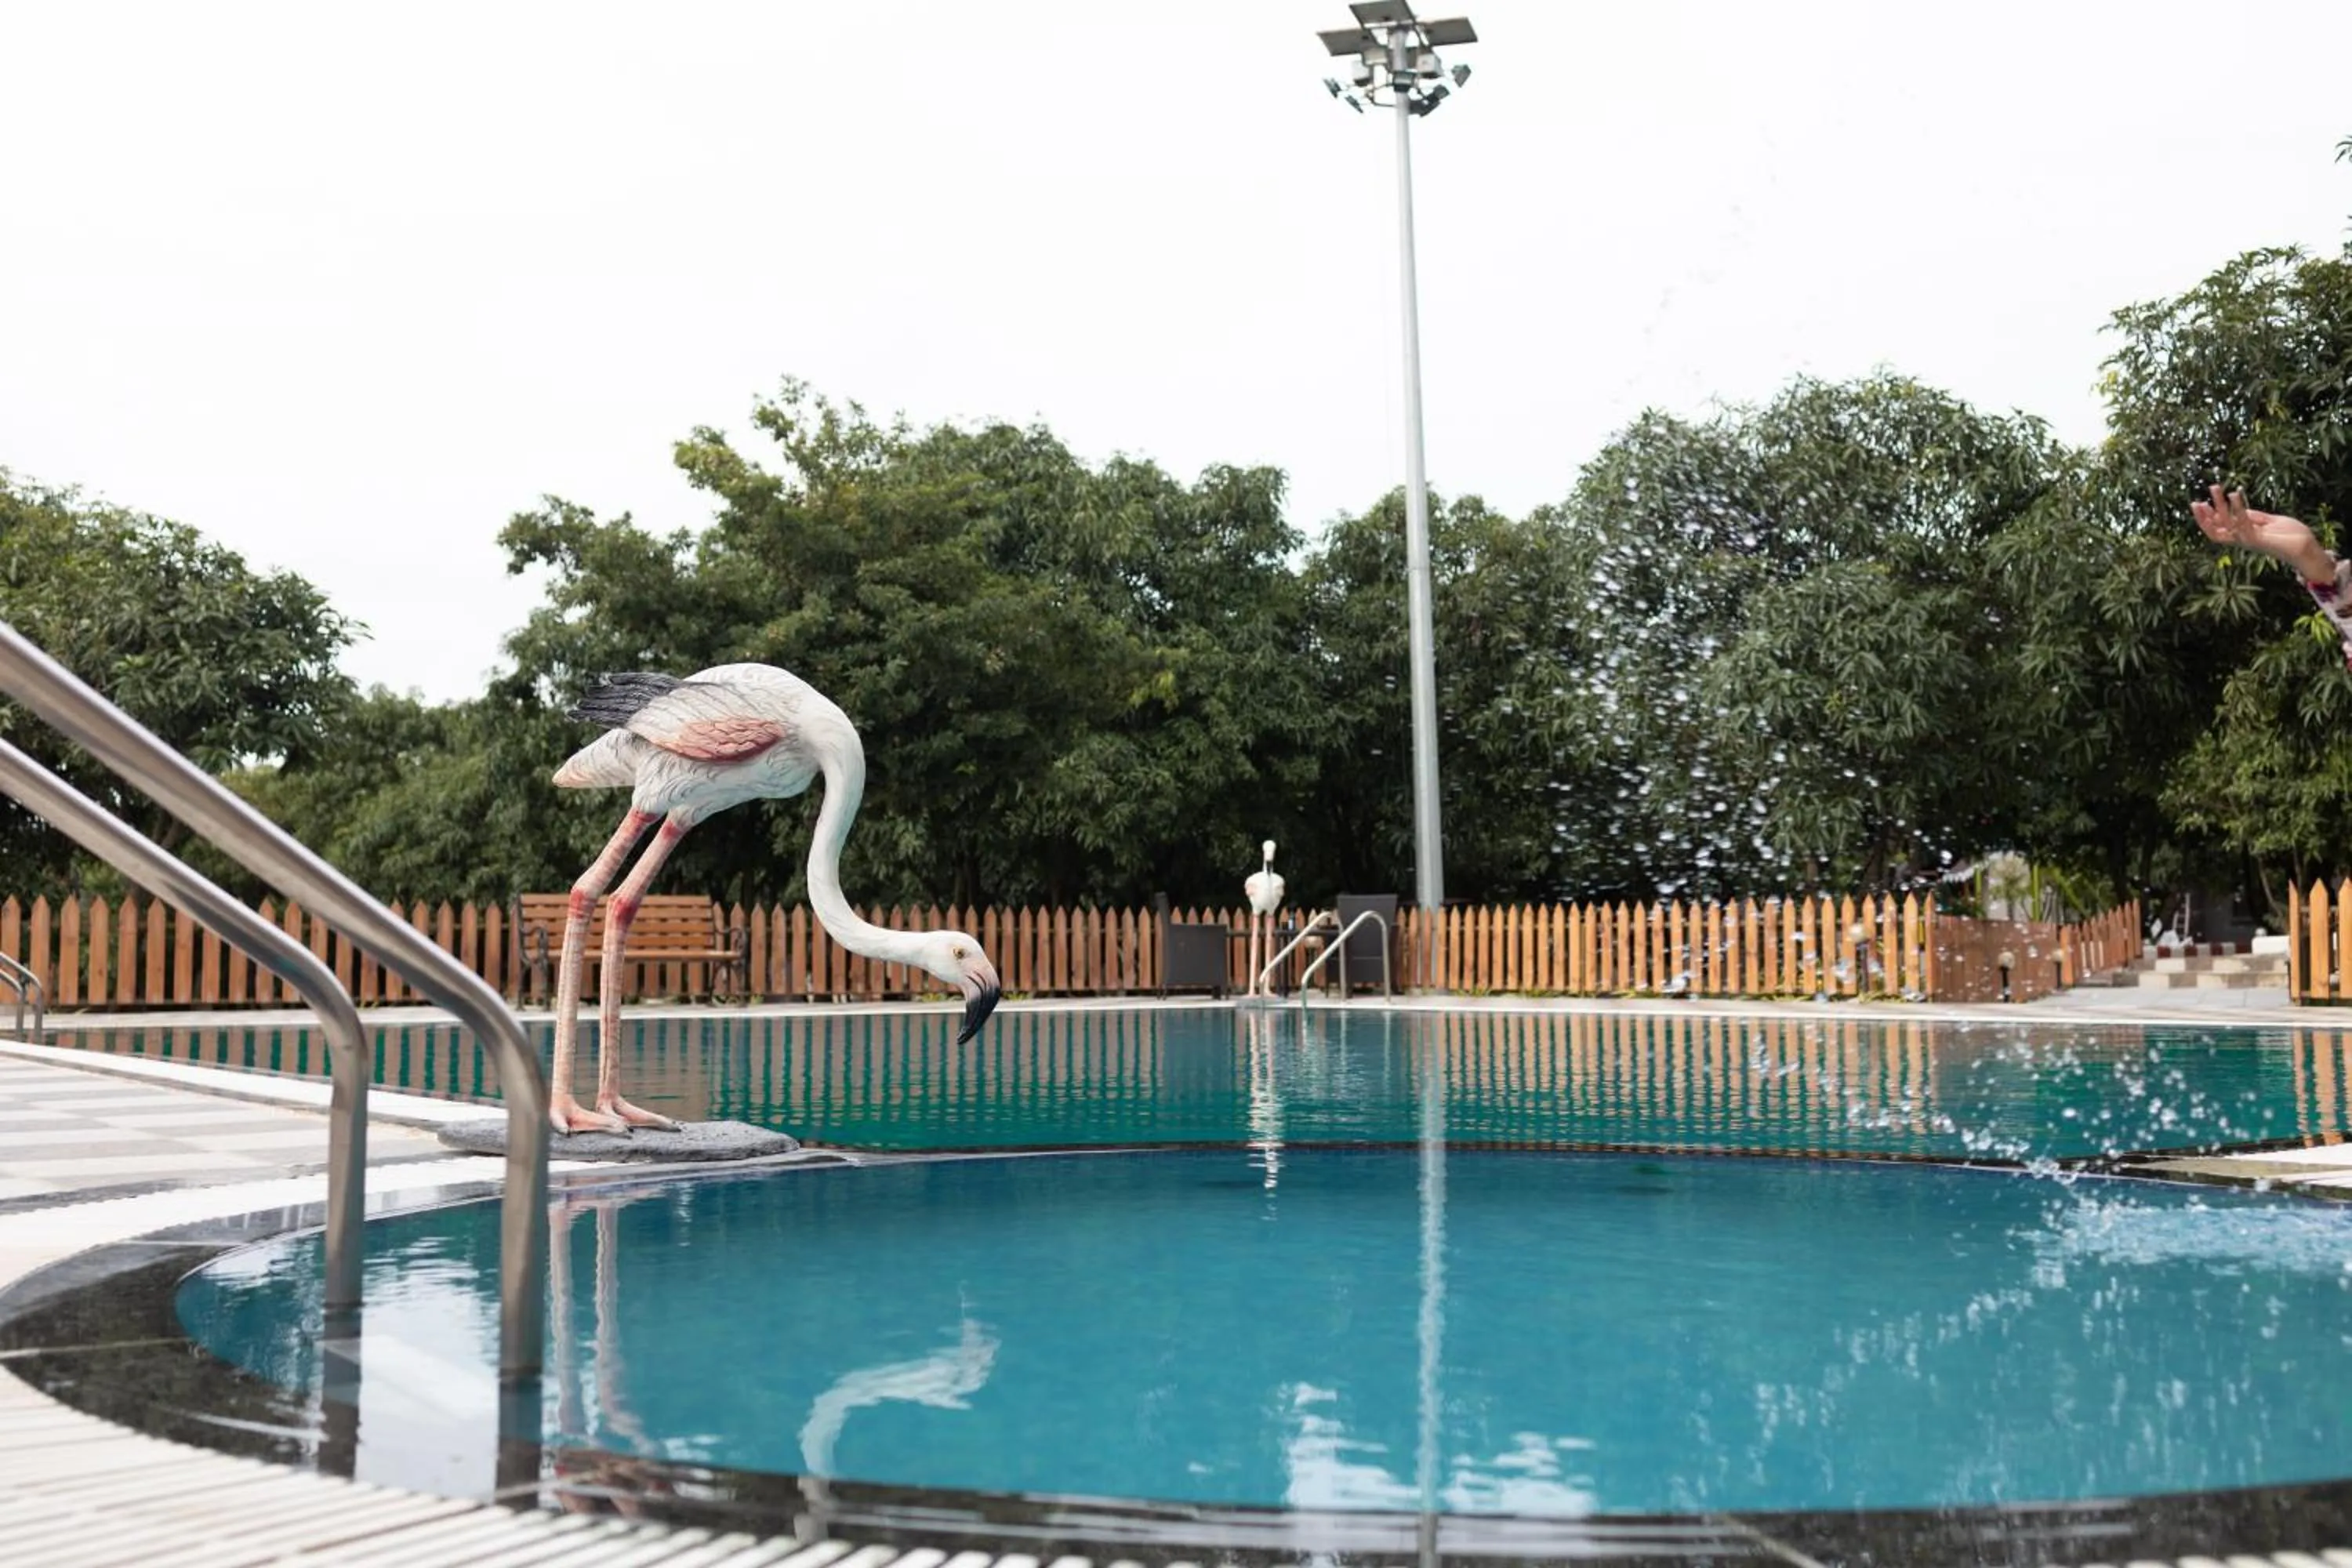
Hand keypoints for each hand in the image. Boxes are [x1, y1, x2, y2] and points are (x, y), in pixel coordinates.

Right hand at [2191, 485, 2331, 578]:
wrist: (2306, 548)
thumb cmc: (2291, 536)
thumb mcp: (2270, 521)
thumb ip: (2255, 516)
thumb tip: (2239, 508)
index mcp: (2243, 535)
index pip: (2218, 528)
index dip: (2206, 518)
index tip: (2200, 503)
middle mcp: (2242, 539)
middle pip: (2215, 530)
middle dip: (2203, 517)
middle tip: (2195, 501)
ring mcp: (2249, 540)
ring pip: (2226, 525)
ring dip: (2218, 506)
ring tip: (2215, 489)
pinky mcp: (2258, 539)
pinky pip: (2243, 524)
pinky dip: (2237, 509)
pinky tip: (2235, 494)